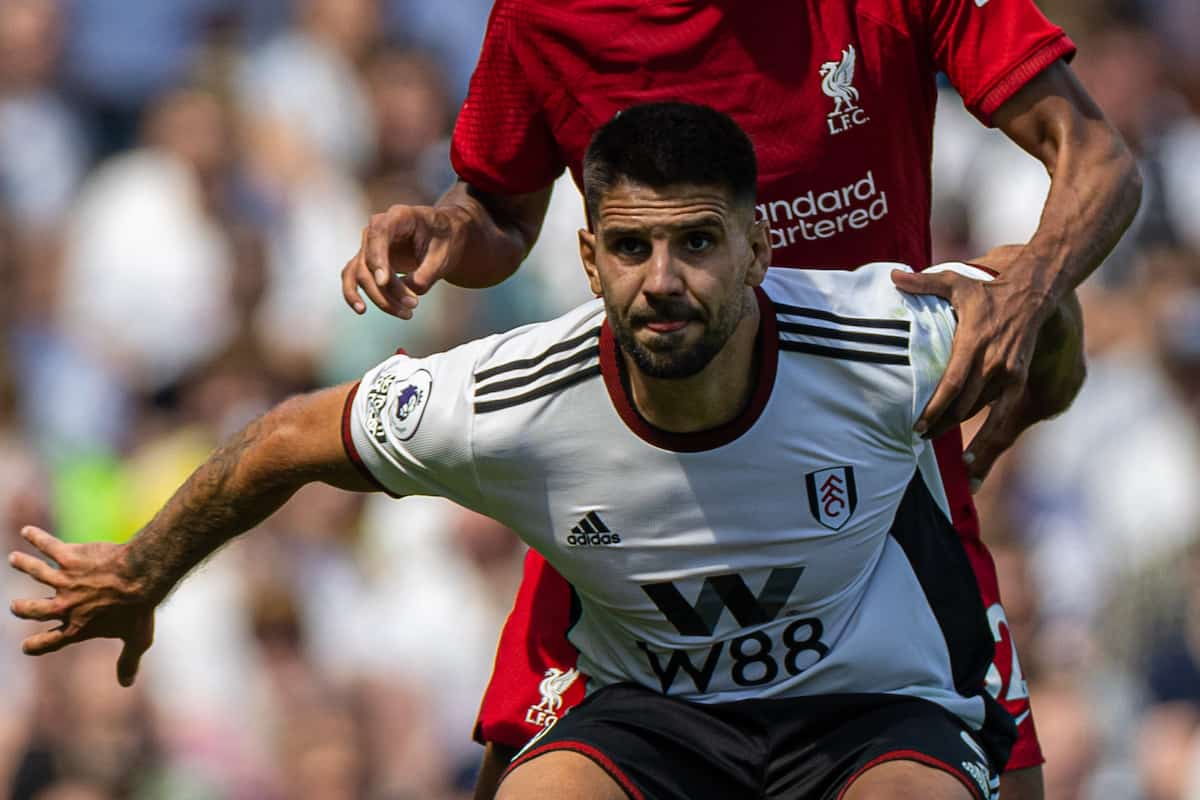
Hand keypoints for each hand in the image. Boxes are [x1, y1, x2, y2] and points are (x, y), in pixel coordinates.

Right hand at [9, 526, 155, 685]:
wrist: (141, 576)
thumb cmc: (140, 609)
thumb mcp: (136, 640)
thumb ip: (128, 661)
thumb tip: (127, 683)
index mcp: (77, 627)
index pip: (49, 642)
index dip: (36, 646)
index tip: (26, 647)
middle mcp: (64, 606)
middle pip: (33, 610)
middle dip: (22, 608)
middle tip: (15, 605)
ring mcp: (64, 581)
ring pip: (35, 572)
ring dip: (24, 565)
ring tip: (15, 559)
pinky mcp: (70, 557)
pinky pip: (49, 546)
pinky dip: (37, 538)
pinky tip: (28, 531)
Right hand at [341, 204, 470, 318]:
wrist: (443, 237)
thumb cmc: (445, 240)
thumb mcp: (444, 255)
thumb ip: (426, 273)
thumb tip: (409, 291)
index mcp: (400, 216)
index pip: (379, 233)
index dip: (378, 258)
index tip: (383, 282)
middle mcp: (378, 228)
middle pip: (369, 260)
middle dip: (389, 289)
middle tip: (414, 305)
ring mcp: (369, 244)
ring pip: (361, 274)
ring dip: (380, 297)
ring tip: (406, 314)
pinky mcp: (367, 261)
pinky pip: (352, 277)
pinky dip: (353, 294)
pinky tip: (362, 310)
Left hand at [891, 256, 1051, 487]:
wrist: (1033, 294)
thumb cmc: (987, 290)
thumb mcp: (955, 282)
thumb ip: (923, 283)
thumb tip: (893, 276)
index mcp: (973, 343)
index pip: (952, 384)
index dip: (936, 407)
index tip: (919, 424)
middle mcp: (992, 363)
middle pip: (964, 404)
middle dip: (941, 424)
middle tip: (919, 436)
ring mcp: (1008, 373)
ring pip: (980, 411)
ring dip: (959, 428)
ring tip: (935, 440)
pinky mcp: (1018, 378)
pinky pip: (1000, 411)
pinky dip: (988, 431)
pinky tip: (975, 453)